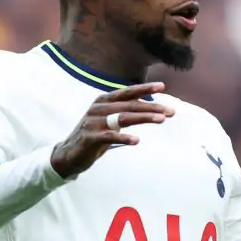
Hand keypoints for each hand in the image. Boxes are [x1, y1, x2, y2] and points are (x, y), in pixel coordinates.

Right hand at [50, 83, 173, 177]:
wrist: (69, 154)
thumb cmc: (94, 135)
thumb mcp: (110, 120)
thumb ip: (125, 112)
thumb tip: (151, 107)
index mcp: (104, 101)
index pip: (127, 92)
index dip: (144, 88)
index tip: (163, 86)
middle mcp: (98, 108)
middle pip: (129, 105)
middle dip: (152, 107)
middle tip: (171, 111)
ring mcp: (93, 122)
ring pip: (122, 118)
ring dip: (144, 118)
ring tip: (161, 120)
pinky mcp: (89, 138)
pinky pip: (109, 137)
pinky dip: (124, 138)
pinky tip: (136, 140)